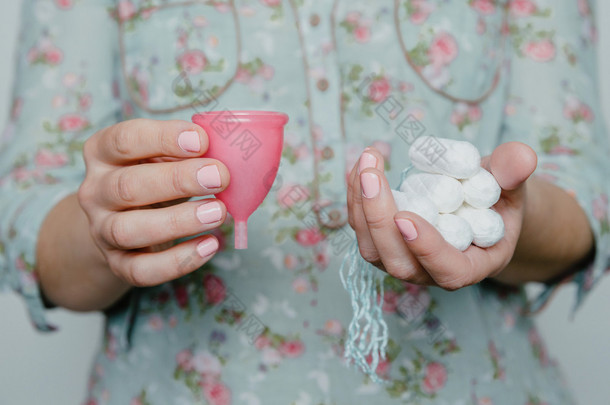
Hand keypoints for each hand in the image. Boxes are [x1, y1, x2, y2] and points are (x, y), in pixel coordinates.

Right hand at [78, 119, 229, 286]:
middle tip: (219, 176)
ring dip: (177, 221)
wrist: (125, 222)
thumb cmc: (155, 177)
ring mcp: (101, 230)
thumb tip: (228, 154)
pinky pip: (142, 270)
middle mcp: (95, 191)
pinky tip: (210, 246)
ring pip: (128, 230)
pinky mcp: (117, 264)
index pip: (124, 140)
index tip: (202, 140)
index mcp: (102, 152)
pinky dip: (178, 261)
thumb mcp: (164, 156)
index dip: (163, 138)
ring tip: (218, 212)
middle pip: (127, 186)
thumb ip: (186, 152)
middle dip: (177, 180)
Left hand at [346, 142, 536, 289]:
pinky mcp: (384, 243)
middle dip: (379, 218)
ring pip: (372, 248)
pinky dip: (356, 196)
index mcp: (473, 265)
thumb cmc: (498, 201)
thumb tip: (522, 158)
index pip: (449, 271)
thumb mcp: (513, 186)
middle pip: (398, 261)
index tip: (406, 217)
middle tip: (373, 174)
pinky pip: (362, 228)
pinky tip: (361, 166)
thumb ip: (514, 175)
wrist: (477, 208)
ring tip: (367, 161)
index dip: (427, 249)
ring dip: (361, 204)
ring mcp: (404, 260)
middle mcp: (432, 271)